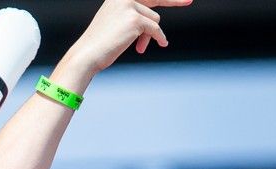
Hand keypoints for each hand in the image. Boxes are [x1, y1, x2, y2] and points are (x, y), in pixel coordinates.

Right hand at [67, 0, 192, 73]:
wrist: (86, 55)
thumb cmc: (98, 46)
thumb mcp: (114, 26)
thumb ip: (132, 19)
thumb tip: (153, 27)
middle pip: (155, 0)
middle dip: (174, 1)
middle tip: (189, 1)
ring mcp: (130, 7)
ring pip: (154, 19)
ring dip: (150, 35)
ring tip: (139, 48)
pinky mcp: (135, 20)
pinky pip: (155, 29)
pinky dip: (158, 38)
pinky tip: (161, 44)